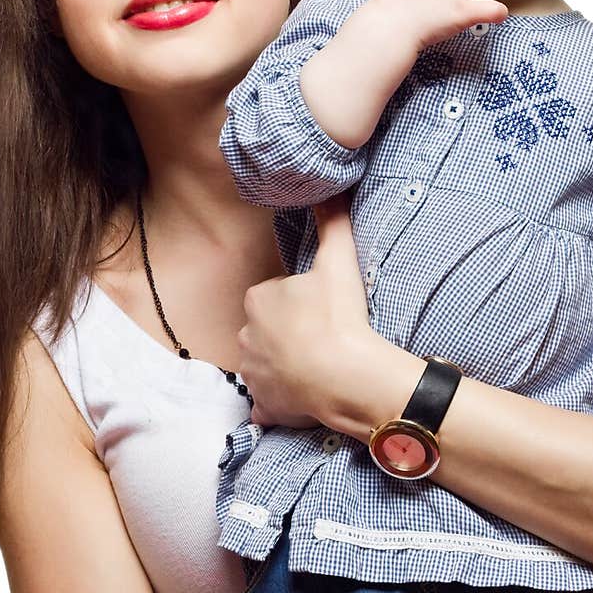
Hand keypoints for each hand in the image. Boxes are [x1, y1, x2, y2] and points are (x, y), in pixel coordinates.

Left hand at [239, 195, 375, 427]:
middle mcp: (246, 335)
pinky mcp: (264, 402)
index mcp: (258, 298)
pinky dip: (278, 401)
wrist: (346, 377)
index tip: (322, 308)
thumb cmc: (339, 317)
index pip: (276, 295)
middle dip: (290, 333)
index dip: (301, 301)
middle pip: (269, 329)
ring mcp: (253, 372)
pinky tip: (300, 397)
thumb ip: (332, 222)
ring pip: (267, 363)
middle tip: (323, 336)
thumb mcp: (338, 261)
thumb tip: (332, 190)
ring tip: (319, 366)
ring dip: (286, 365)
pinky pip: (267, 402)